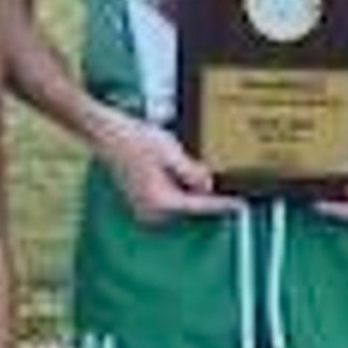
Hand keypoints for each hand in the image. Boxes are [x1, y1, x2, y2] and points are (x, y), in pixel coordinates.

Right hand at [93, 109, 234, 223]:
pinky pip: (168, 200)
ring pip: (179, 203)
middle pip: (190, 206)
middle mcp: (152, 212)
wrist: (107, 135)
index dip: (222, 203)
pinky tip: (174, 169)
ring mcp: (145, 210)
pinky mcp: (142, 204)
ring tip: (185, 166)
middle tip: (217, 178)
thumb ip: (191, 171)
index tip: (241, 204)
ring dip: (188, 190)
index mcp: (161, 201)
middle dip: (204, 193)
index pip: (200, 205)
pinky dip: (176, 189)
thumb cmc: (134, 139)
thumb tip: (208, 185)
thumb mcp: (169, 151)